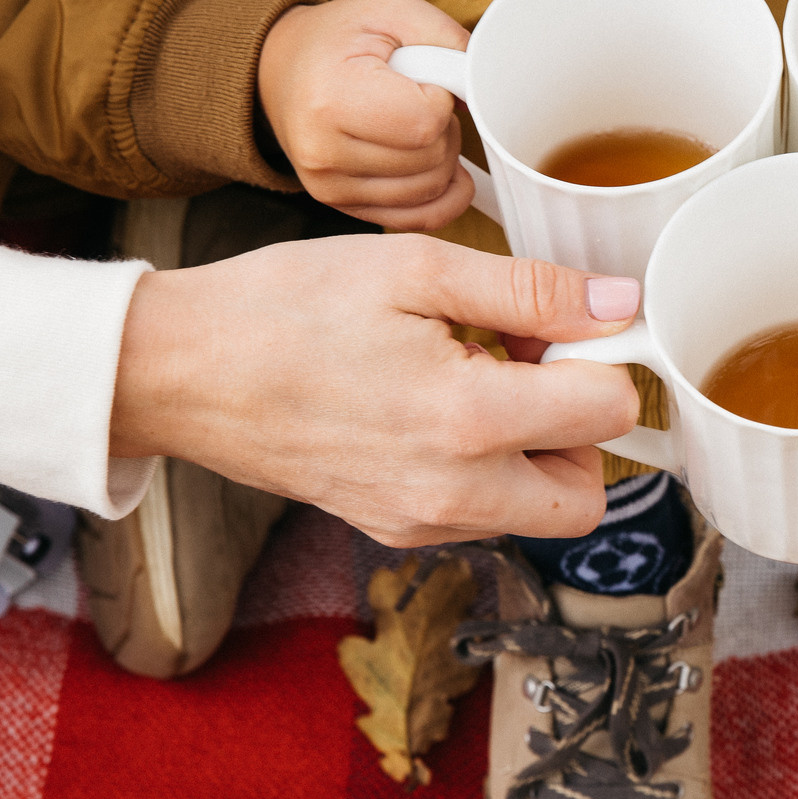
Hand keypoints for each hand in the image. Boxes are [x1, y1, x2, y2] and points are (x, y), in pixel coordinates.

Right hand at [110, 234, 643, 545]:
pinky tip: (436, 404)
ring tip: (474, 375)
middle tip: (531, 361)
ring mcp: (421, 523)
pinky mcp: (393, 529)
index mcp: (468, 423)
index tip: (562, 324)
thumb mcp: (416, 269)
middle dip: (583, 430)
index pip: (610, 413)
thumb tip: (618, 304)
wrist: (179, 371)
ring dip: (534, 450)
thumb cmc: (285, 308)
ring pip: (534, 511)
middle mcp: (454, 495)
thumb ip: (531, 291)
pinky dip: (484, 467)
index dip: (603, 357)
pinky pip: (479, 514)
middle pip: (588, 495)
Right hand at [256, 0, 472, 229]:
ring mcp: (329, 187)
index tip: (422, 80)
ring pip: (430, 190)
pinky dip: (442, 196)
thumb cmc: (339, 39)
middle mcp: (323, 152)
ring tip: (414, 124)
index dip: (441, 100)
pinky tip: (441, 168)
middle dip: (444, 129)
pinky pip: (418, 219)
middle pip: (431, 160)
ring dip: (442, 158)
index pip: (425, 124)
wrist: (280, 69)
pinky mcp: (340, 206)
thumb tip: (483, 90)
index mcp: (333, 98)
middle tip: (421, 100)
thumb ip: (446, 40)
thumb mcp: (392, 11)